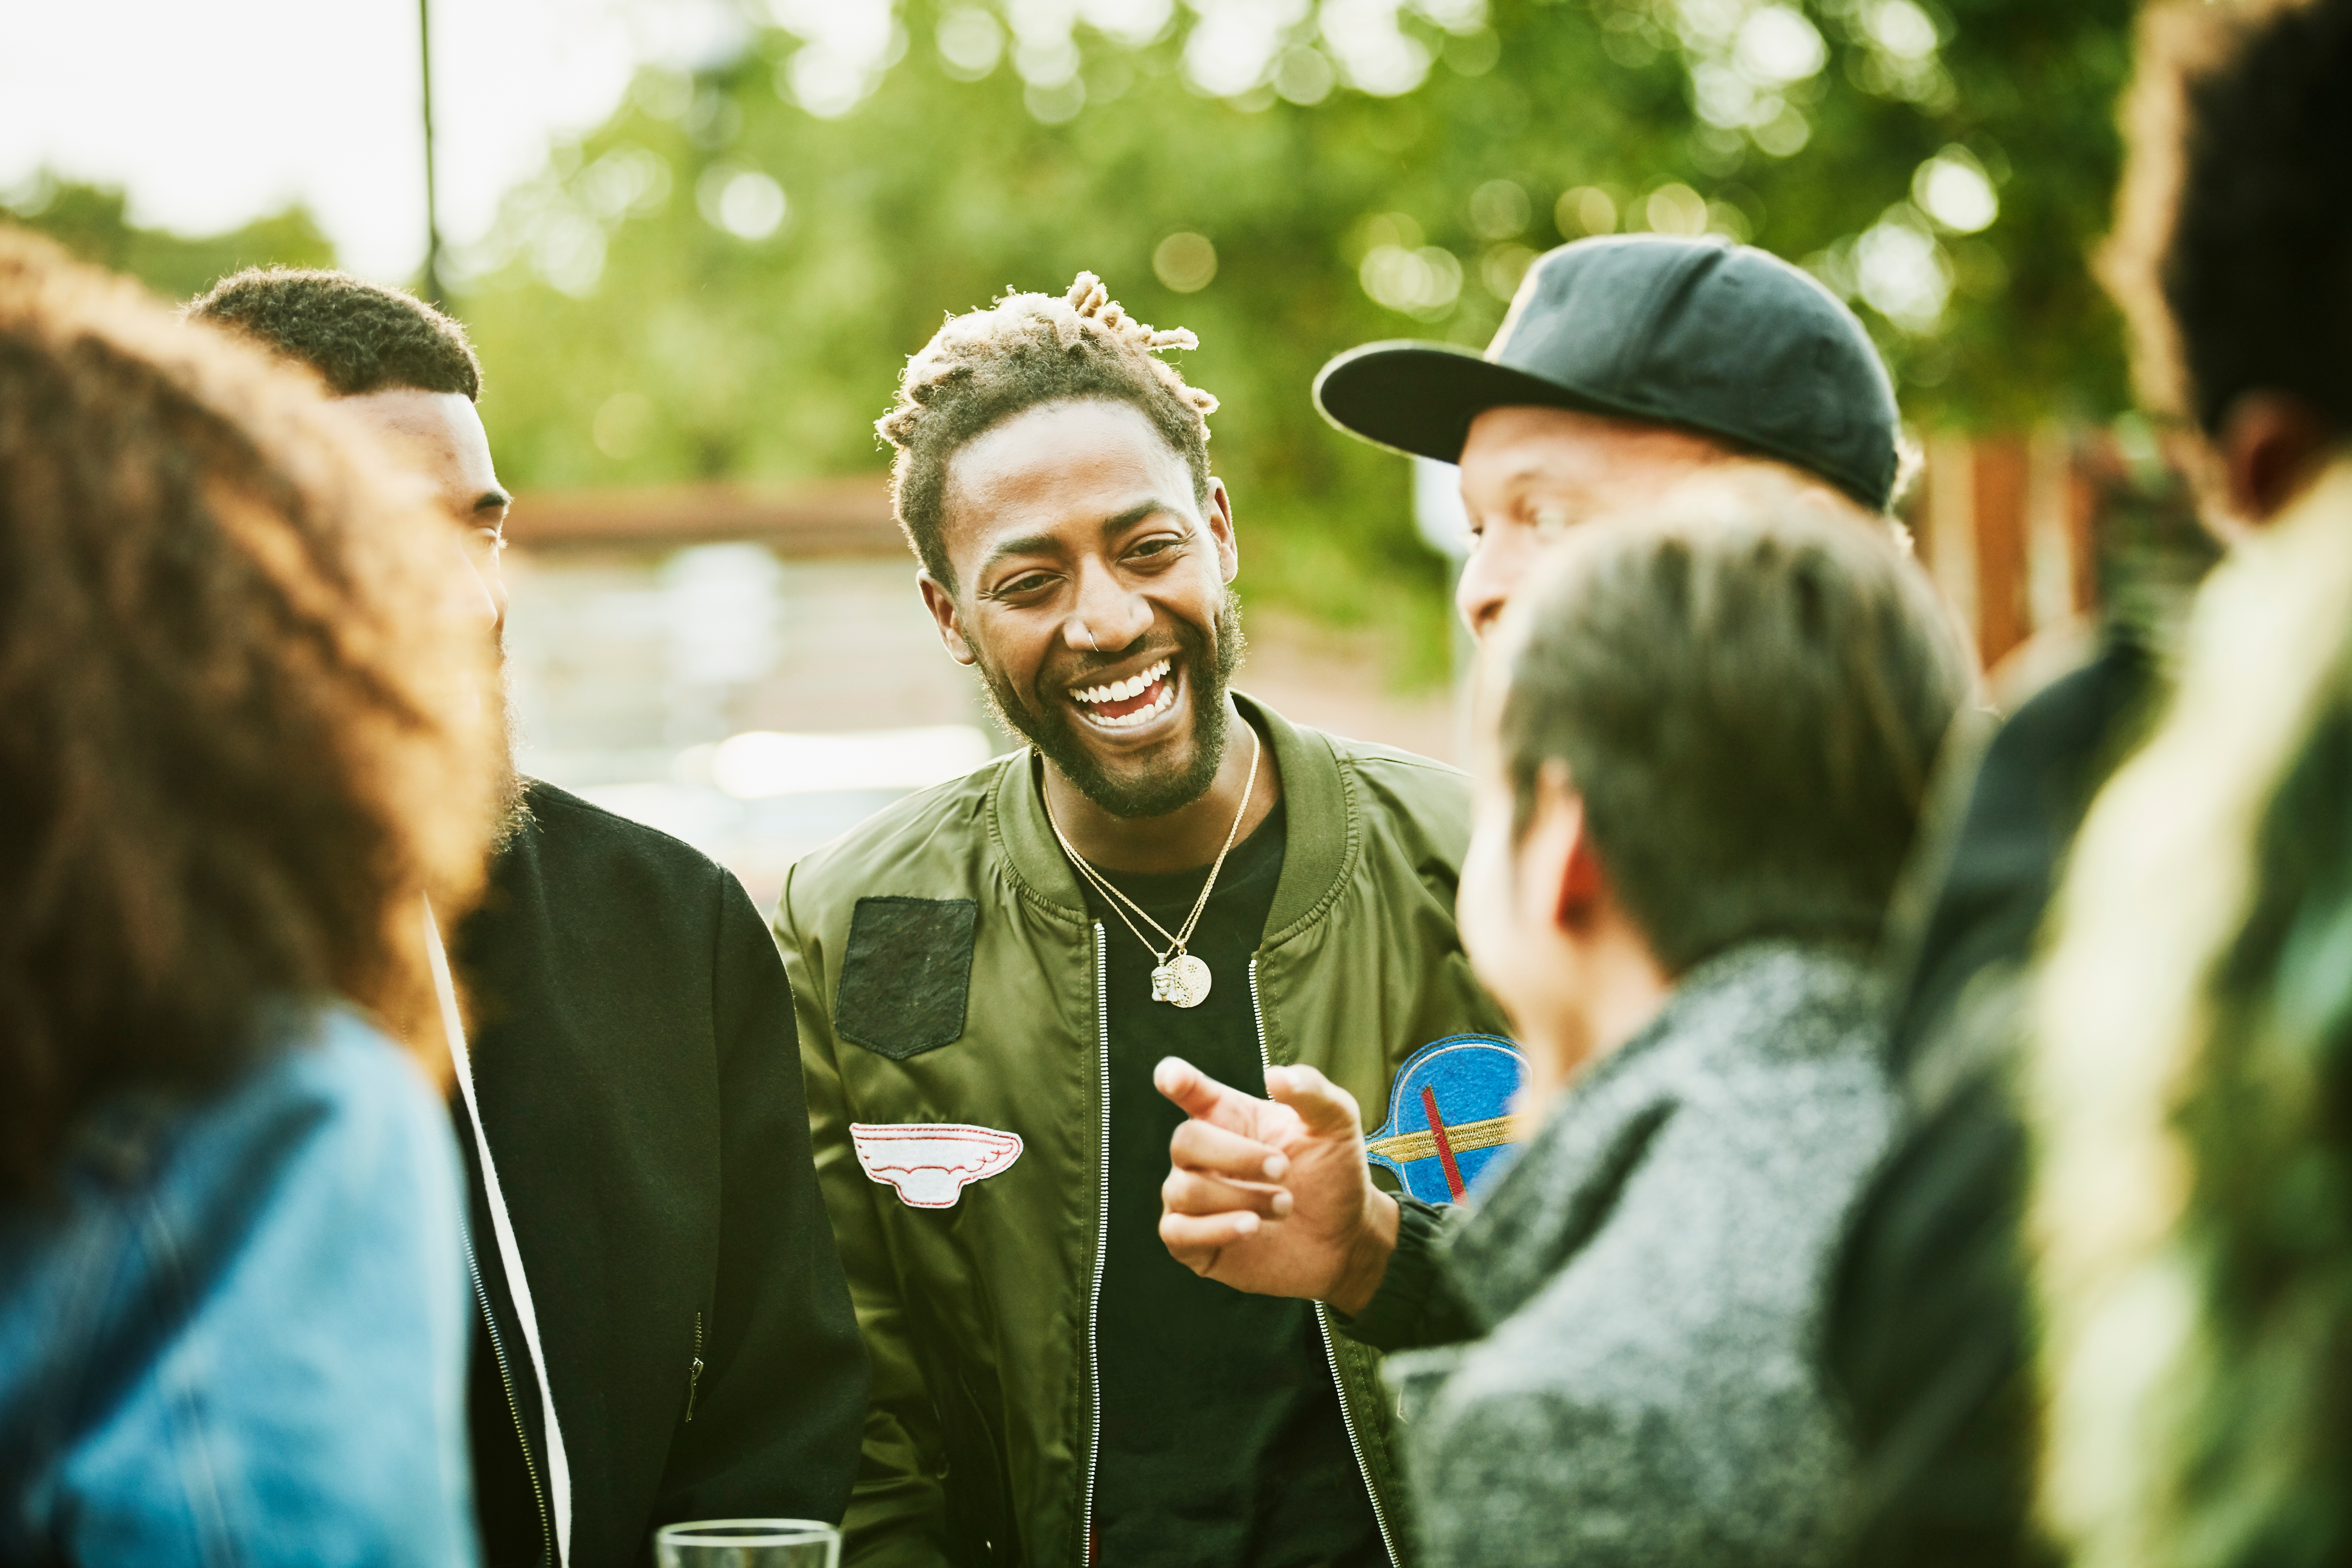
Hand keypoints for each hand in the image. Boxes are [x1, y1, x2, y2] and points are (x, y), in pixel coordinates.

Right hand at [1155, 1056, 1398, 1313]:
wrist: (1345, 1237)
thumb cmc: (1333, 1173)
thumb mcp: (1336, 1123)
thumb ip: (1311, 1090)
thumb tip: (1274, 1076)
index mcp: (1228, 1115)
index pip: (1188, 1090)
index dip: (1175, 1079)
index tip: (1171, 1079)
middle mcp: (1202, 1155)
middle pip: (1185, 1140)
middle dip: (1236, 1155)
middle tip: (1284, 1168)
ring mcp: (1192, 1199)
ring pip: (1185, 1190)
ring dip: (1243, 1197)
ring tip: (1285, 1205)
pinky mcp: (1191, 1243)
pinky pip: (1177, 1233)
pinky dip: (1216, 1228)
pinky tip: (1251, 1227)